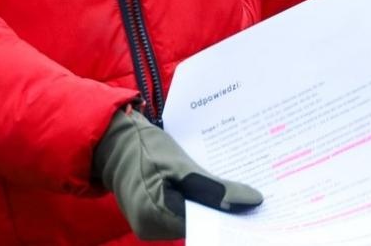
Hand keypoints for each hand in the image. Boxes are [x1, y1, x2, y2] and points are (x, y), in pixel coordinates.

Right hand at [92, 108, 261, 239]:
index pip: (205, 224)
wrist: (113, 140)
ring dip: (213, 205)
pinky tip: (215, 189)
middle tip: (254, 194)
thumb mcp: (181, 163)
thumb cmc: (144, 147)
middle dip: (225, 210)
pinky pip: (183, 212)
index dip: (231, 215)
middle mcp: (152, 230)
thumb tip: (252, 201)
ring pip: (193, 219)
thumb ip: (214, 187)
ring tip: (239, 189)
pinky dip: (199, 202)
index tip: (256, 204)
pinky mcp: (153, 217)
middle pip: (200, 224)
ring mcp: (151, 226)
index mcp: (156, 218)